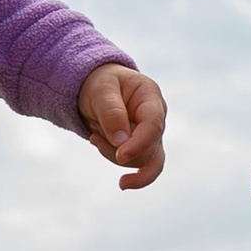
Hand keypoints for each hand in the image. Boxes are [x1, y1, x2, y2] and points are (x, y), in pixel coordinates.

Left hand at [79, 62, 166, 190]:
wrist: (96, 88)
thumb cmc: (101, 84)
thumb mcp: (100, 91)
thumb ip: (111, 113)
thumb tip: (122, 142)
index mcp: (151, 97)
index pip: (153, 126)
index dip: (139, 144)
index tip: (121, 156)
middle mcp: (157, 118)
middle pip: (148, 149)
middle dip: (116, 149)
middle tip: (93, 133)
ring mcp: (152, 135)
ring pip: (141, 162)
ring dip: (111, 152)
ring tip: (95, 132)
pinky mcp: (143, 148)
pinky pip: (135, 165)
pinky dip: (115, 159)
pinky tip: (101, 146)